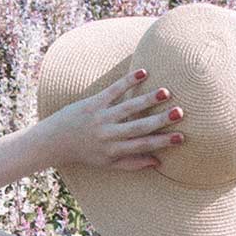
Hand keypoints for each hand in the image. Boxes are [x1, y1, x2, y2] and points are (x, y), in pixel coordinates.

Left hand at [42, 68, 184, 170]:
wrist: (54, 141)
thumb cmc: (85, 153)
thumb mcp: (107, 163)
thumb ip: (133, 163)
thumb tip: (158, 162)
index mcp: (114, 150)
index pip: (143, 145)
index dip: (162, 141)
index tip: (181, 137)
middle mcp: (108, 135)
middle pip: (138, 126)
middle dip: (160, 120)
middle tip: (180, 112)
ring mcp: (100, 117)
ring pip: (128, 107)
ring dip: (147, 99)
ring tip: (166, 92)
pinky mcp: (92, 102)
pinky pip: (113, 90)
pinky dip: (127, 81)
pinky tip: (143, 72)